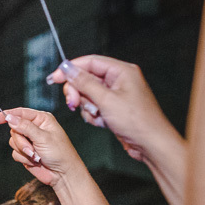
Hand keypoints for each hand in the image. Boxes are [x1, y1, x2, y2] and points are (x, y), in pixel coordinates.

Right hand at [0, 108, 83, 187]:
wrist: (62, 174)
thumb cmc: (60, 153)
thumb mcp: (43, 137)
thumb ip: (25, 127)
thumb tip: (9, 117)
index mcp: (41, 120)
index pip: (20, 113)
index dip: (7, 115)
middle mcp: (34, 128)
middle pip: (14, 129)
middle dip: (21, 141)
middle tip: (31, 149)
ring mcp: (29, 140)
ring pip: (13, 141)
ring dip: (24, 151)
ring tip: (36, 156)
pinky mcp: (26, 152)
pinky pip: (14, 152)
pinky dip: (23, 158)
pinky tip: (35, 161)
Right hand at [45, 56, 174, 160]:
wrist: (150, 143)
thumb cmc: (137, 121)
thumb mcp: (106, 100)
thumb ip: (84, 82)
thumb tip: (67, 68)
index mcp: (122, 71)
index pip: (89, 62)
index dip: (70, 69)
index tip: (54, 79)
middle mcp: (119, 80)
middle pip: (86, 78)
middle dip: (78, 92)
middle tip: (73, 103)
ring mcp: (116, 94)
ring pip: (87, 94)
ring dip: (86, 106)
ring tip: (96, 115)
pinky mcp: (113, 107)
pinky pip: (93, 105)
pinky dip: (92, 114)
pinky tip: (102, 121)